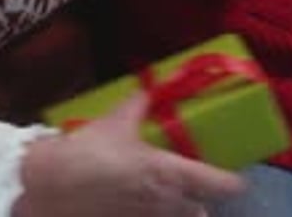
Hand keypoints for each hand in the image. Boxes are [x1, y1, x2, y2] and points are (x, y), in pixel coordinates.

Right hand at [14, 93, 242, 216]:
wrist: (52, 187)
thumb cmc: (90, 150)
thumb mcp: (115, 120)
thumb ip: (139, 104)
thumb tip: (151, 86)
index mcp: (166, 172)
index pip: (212, 183)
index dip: (229, 182)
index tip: (239, 180)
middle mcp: (163, 202)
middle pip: (198, 211)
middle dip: (203, 202)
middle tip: (203, 190)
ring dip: (181, 212)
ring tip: (177, 200)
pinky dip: (154, 215)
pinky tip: (145, 206)